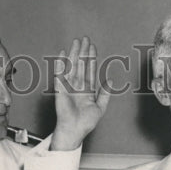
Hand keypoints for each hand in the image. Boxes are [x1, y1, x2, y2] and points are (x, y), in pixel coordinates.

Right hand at [50, 36, 110, 150]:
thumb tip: (110, 81)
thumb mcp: (100, 108)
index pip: (90, 70)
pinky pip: (60, 74)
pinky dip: (61, 64)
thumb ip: (105, 94)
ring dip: (74, 53)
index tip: (92, 47)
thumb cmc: (85, 123)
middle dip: (83, 51)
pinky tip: (63, 54)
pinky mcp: (60, 89)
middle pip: (81, 64)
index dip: (91, 58)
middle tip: (85, 39)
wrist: (74, 130)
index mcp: (87, 90)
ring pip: (72, 65)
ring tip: (77, 41)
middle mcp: (77, 86)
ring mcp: (68, 86)